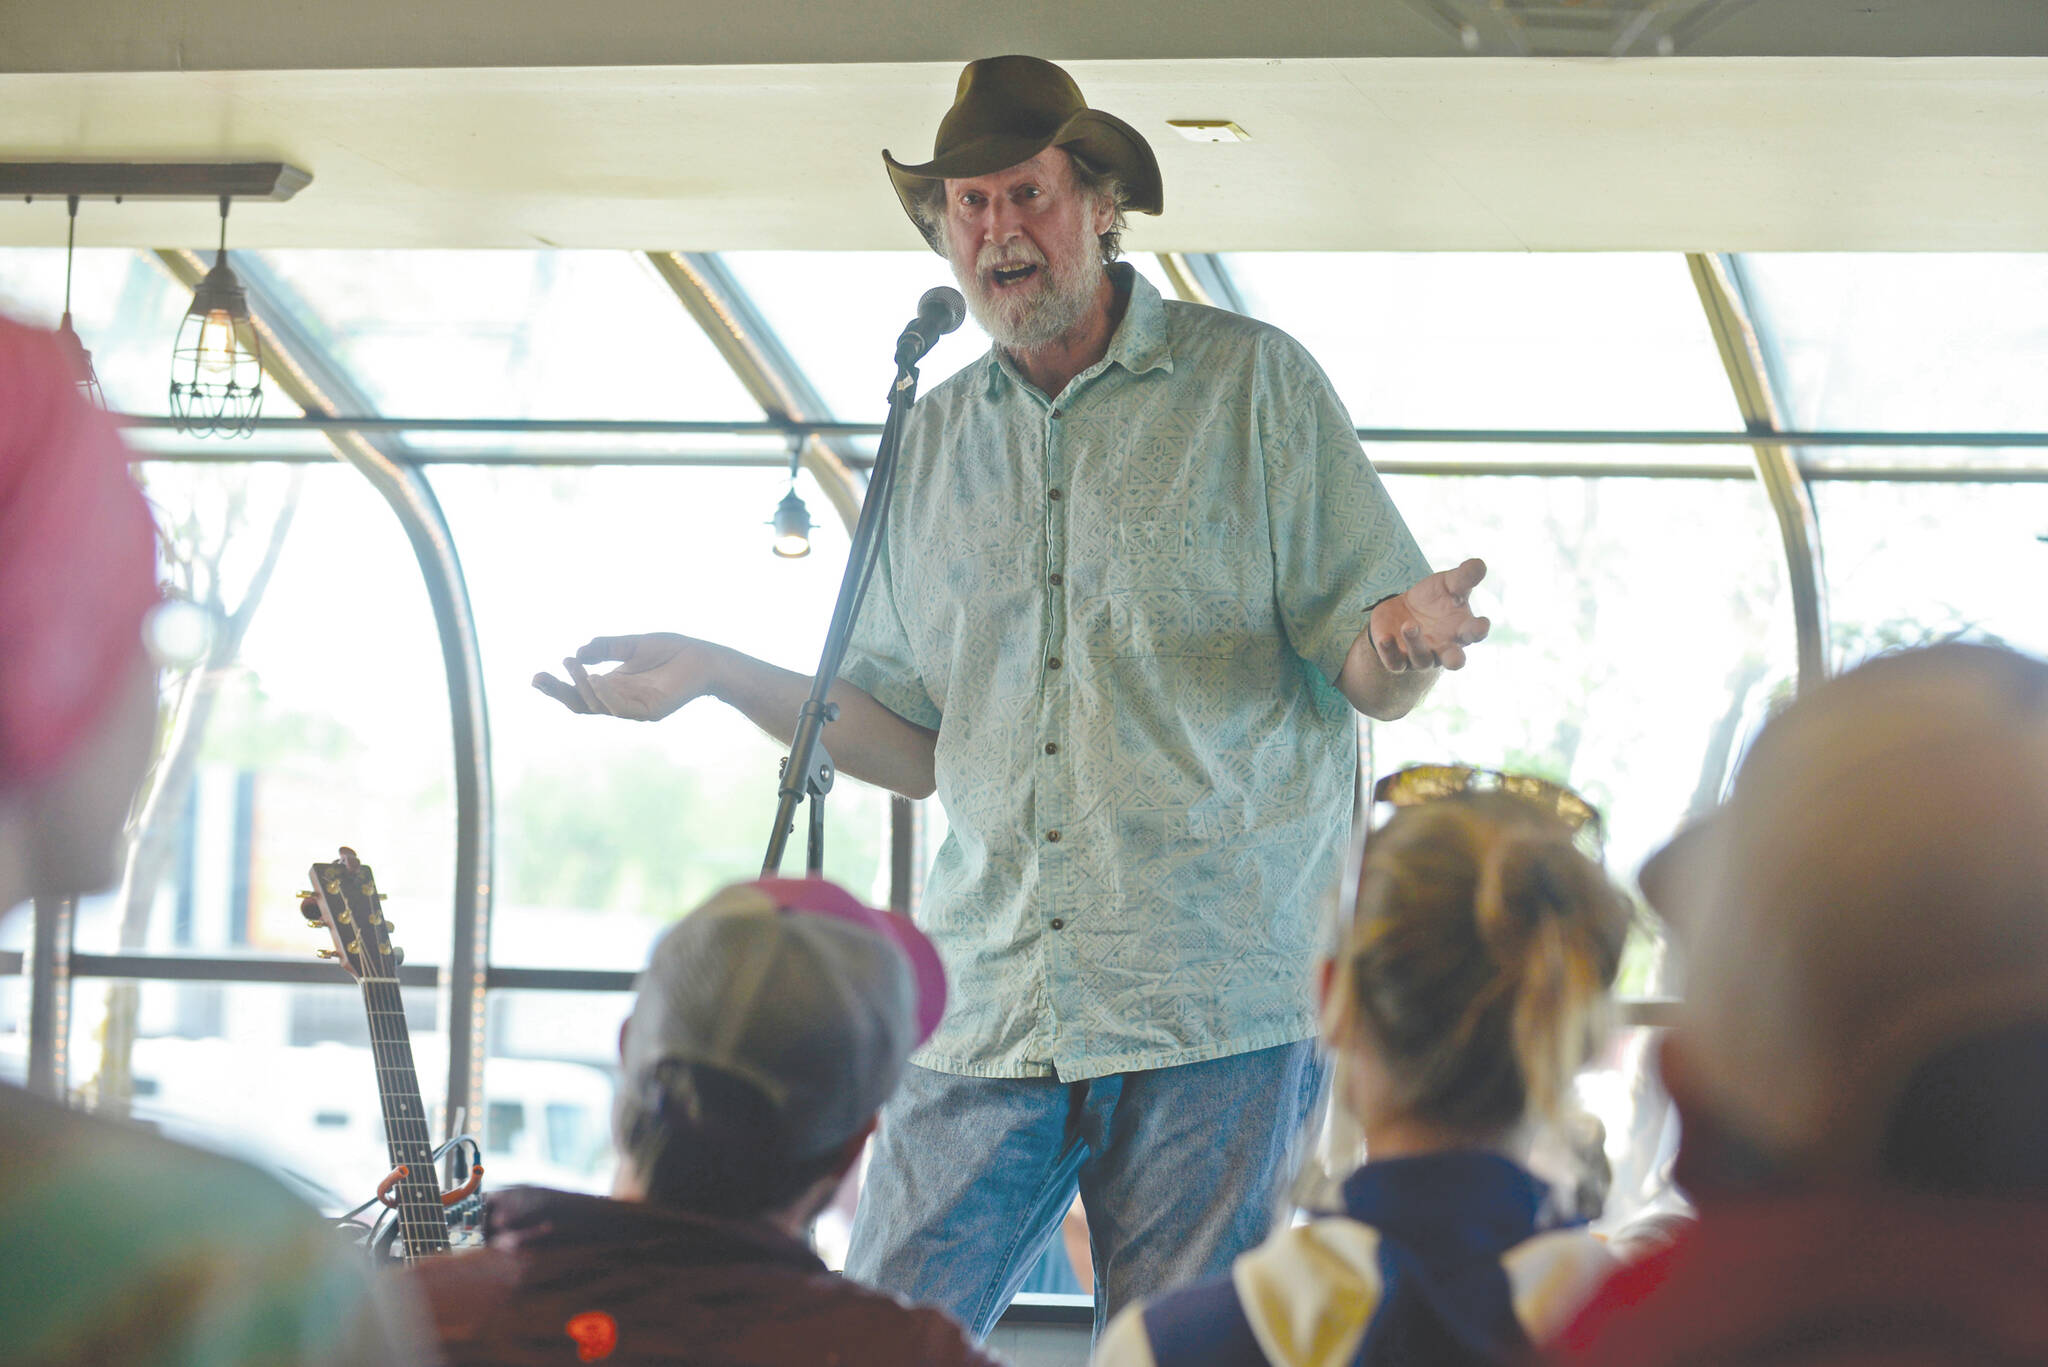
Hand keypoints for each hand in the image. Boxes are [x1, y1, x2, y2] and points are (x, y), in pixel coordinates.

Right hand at [530, 633, 716, 720]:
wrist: (706, 658)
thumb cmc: (672, 651)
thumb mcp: (632, 645)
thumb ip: (606, 647)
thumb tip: (577, 653)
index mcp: (614, 687)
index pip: (579, 692)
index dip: (557, 687)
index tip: (535, 676)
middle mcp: (620, 701)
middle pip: (581, 704)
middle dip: (558, 693)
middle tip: (537, 678)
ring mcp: (634, 708)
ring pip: (598, 706)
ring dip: (582, 687)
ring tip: (573, 666)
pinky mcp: (651, 711)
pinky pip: (621, 708)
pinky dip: (605, 696)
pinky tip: (595, 679)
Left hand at [1369, 558, 1490, 671]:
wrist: (1402, 608)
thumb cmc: (1434, 598)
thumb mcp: (1448, 583)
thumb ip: (1463, 577)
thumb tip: (1480, 563)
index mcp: (1461, 629)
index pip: (1475, 633)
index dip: (1479, 630)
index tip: (1481, 624)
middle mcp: (1444, 648)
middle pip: (1454, 660)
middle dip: (1455, 660)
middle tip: (1455, 658)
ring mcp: (1421, 656)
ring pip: (1422, 659)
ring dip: (1416, 643)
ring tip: (1409, 625)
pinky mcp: (1398, 658)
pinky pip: (1394, 661)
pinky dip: (1389, 651)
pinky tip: (1385, 638)